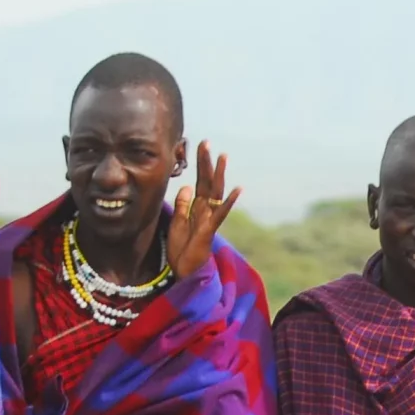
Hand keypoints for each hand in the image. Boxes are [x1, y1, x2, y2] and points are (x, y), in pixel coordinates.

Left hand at [164, 142, 242, 278]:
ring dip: (219, 174)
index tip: (199, 145)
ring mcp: (209, 219)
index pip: (200, 181)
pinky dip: (229, 201)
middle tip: (207, 142)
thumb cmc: (181, 249)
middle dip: (207, 162)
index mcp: (197, 207)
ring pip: (216, 193)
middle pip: (207, 182)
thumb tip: (186, 186)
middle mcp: (206, 210)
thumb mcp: (176, 222)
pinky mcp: (209, 230)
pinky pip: (220, 213)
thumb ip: (182, 204)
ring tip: (223, 157)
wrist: (183, 272)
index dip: (200, 163)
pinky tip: (238, 189)